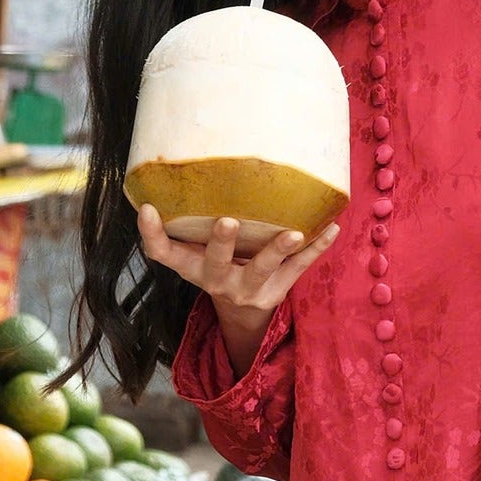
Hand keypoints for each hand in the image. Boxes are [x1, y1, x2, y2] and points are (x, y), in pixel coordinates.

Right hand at [137, 205, 339, 372]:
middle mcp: (216, 280)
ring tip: (294, 232)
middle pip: (215, 263)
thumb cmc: (218, 265)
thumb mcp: (197, 252)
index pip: (163, 253)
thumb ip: (189, 223)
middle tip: (228, 221)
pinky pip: (299, 269)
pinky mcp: (278, 291)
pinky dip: (317, 249)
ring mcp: (248, 289)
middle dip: (222, 242)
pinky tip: (332, 228)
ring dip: (278, 249)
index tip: (147, 209)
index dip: (152, 234)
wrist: (244, 312)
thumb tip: (184, 168)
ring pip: (262, 269)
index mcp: (192, 267)